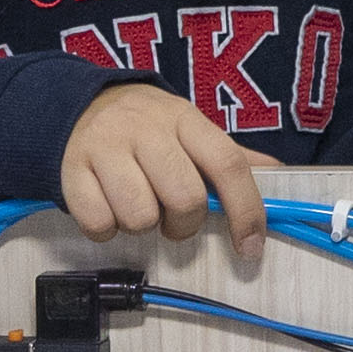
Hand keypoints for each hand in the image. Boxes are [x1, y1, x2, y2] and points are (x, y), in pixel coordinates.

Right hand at [61, 85, 269, 261]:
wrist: (75, 104)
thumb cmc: (145, 128)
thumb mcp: (188, 128)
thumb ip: (229, 157)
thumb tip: (281, 175)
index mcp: (185, 119)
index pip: (228, 165)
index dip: (246, 211)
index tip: (250, 247)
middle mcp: (146, 129)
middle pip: (185, 198)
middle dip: (184, 224)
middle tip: (172, 218)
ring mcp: (106, 147)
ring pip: (140, 217)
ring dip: (142, 226)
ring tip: (136, 206)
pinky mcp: (71, 170)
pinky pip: (99, 223)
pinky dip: (106, 229)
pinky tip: (107, 208)